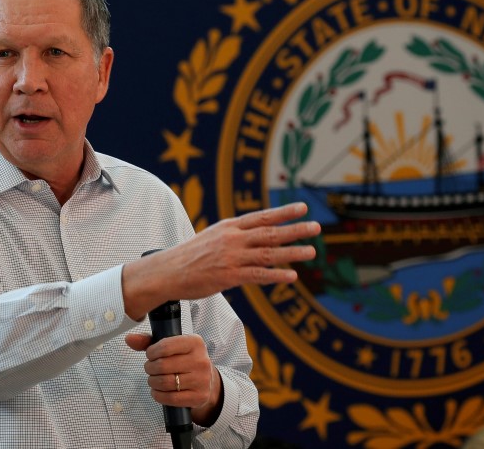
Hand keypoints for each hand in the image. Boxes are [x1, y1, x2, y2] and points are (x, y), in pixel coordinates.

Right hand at [122, 202, 319, 318]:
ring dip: (292, 252)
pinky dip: (276, 275)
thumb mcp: (214, 236)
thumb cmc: (191, 255)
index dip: (284, 212)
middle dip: (295, 229)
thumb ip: (236, 234)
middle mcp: (233, 239)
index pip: (262, 217)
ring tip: (311, 251)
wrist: (168, 271)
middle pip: (270, 232)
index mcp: (230, 227)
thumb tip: (256, 233)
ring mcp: (231, 257)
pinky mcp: (228, 276)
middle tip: (316, 227)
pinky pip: (258, 275)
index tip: (303, 207)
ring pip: (268, 253)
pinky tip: (291, 275)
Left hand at [125, 333, 222, 426]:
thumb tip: (129, 339)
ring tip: (153, 379)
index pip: (165, 346)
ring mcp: (202, 380)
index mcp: (195, 342)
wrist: (206, 380)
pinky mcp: (199, 397)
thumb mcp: (171, 346)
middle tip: (150, 369)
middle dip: (150, 368)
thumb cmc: (184, 359)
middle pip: (162, 366)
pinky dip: (158, 395)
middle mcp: (201, 360)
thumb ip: (149, 341)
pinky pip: (171, 399)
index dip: (151, 352)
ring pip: (165, 383)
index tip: (150, 355)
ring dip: (153, 382)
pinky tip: (157, 391)